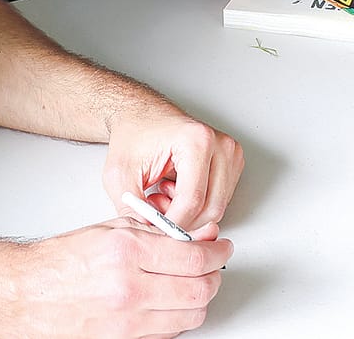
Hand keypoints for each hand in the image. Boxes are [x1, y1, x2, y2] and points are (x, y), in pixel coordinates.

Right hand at [10, 219, 231, 336]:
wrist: (27, 294)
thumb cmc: (63, 261)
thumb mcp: (112, 228)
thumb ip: (160, 231)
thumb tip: (200, 235)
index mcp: (127, 252)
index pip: (193, 257)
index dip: (217, 252)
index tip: (221, 248)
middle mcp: (128, 289)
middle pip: (198, 291)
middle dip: (213, 276)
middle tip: (213, 266)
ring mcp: (125, 321)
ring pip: (189, 317)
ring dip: (199, 299)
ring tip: (193, 284)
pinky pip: (167, 333)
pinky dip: (177, 318)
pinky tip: (171, 303)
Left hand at [103, 102, 243, 233]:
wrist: (143, 115)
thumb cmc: (135, 135)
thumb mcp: (120, 174)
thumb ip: (133, 209)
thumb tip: (147, 237)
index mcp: (197, 140)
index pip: (192, 200)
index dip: (172, 223)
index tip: (155, 231)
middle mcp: (221, 145)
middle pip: (211, 208)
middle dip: (181, 220)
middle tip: (155, 209)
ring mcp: (231, 153)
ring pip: (217, 208)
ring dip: (189, 212)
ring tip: (163, 194)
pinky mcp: (233, 162)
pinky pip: (220, 200)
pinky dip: (198, 204)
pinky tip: (177, 190)